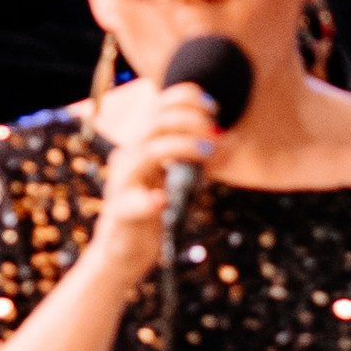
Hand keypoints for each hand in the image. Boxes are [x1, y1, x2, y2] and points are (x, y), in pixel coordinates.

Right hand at [94, 84, 219, 284]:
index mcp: (142, 145)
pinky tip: (162, 201)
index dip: (186, 98)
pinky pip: (132, 203)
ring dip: (181, 146)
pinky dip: (149, 201)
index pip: (160, 107)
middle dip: (190, 120)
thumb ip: (198, 160)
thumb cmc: (156, 211)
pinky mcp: (121, 213)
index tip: (215, 108)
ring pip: (146, 152)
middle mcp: (129, 158)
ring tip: (209, 151)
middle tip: (216, 133)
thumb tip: (229, 141)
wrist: (123, 252)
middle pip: (156, 122)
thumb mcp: (181, 179)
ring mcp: (122, 184)